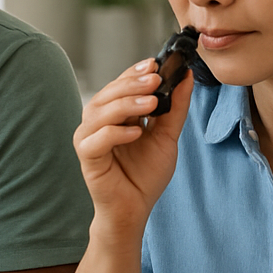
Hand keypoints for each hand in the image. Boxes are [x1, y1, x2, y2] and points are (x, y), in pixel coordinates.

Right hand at [74, 60, 192, 233]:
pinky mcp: (86, 157)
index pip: (120, 85)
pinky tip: (135, 133)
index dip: (135, 72)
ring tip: (152, 103)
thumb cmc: (145, 175)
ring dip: (126, 104)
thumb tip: (186, 77)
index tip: (156, 63)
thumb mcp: (167, 137)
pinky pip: (96, 139)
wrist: (135, 209)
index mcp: (115, 114)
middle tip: (155, 78)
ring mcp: (89, 139)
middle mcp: (98, 123)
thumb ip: (175, 108)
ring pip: (99, 112)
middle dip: (132, 84)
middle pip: (108, 94)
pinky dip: (115, 133)